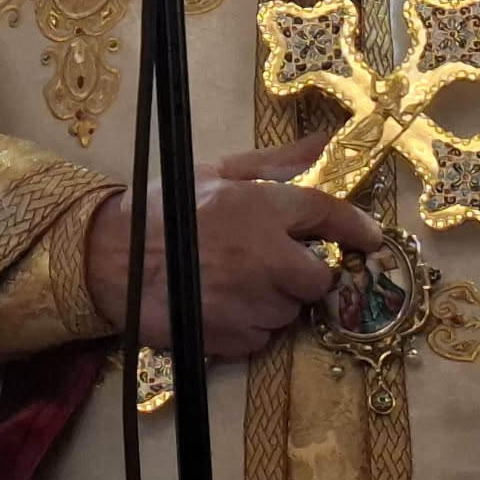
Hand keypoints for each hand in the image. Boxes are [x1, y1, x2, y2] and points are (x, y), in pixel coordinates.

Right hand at [84, 130, 383, 359]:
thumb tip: (326, 143)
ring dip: (273, 299)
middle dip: (301, 272)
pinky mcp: (235, 336)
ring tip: (231, 280)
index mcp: (260, 207)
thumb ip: (276, 163)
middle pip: (318, 278)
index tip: (368, 237)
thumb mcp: (216, 173)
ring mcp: (251, 302)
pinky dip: (248, 323)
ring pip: (289, 310)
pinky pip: (261, 335)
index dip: (354, 227)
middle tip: (269, 261)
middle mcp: (265, 257)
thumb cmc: (163, 212)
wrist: (111, 262)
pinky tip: (219, 303)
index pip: (327, 215)